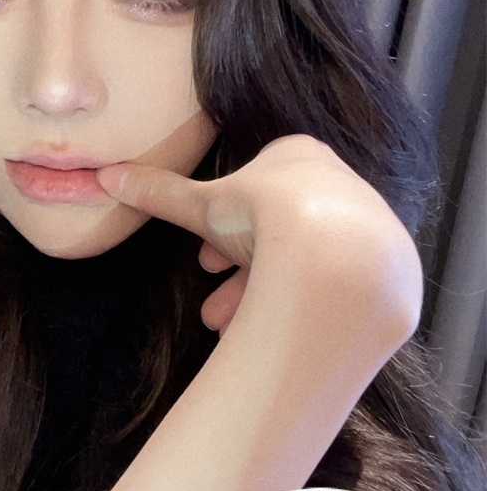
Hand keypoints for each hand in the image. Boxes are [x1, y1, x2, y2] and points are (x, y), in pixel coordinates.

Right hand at [96, 134, 423, 341]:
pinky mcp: (385, 266)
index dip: (222, 229)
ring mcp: (367, 225)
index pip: (255, 190)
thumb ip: (159, 193)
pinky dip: (305, 307)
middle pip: (279, 232)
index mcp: (298, 155)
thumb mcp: (202, 206)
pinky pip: (335, 286)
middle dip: (241, 273)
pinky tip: (279, 335)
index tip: (204, 262)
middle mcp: (338, 184)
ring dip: (266, 298)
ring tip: (236, 330)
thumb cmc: (267, 216)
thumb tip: (106, 176)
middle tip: (214, 303)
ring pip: (306, 262)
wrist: (338, 255)